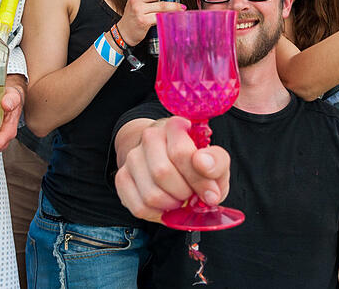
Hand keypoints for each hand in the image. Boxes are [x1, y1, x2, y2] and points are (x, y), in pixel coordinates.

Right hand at [115, 0, 184, 45]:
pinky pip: (160, 16)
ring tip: (182, 7)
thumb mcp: (135, 2)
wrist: (124, 32)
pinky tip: (175, 16)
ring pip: (162, 5)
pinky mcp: (143, 21)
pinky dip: (170, 16)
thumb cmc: (132, 17)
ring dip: (175, 6)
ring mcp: (139, 10)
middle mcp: (136, 0)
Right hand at [115, 117, 229, 223]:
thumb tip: (202, 163)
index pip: (180, 152)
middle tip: (191, 193)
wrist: (175, 168)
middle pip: (161, 173)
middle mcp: (150, 136)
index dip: (199, 180)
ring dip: (171, 204)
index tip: (211, 193)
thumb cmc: (198, 167)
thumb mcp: (216, 164)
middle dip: (183, 192)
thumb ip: (216, 162)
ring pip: (150, 194)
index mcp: (175, 126)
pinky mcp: (122, 177)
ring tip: (178, 198)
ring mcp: (133, 157)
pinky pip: (139, 207)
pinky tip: (165, 204)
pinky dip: (157, 213)